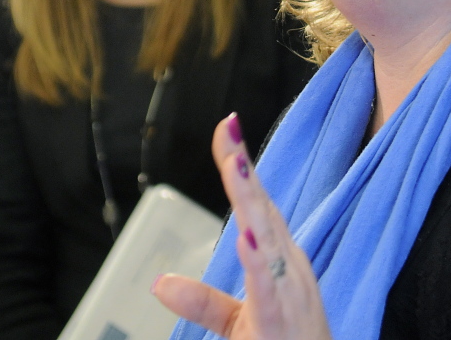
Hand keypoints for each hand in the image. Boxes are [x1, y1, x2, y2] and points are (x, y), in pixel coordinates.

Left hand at [153, 114, 331, 339]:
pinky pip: (270, 287)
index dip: (243, 167)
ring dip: (251, 201)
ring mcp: (289, 291)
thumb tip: (161, 284)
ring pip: (267, 238)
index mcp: (280, 262)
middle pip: (262, 209)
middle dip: (245, 168)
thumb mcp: (239, 322)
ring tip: (235, 166)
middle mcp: (288, 268)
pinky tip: (247, 240)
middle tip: (228, 129)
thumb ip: (202, 301)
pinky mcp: (281, 319)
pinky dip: (259, 262)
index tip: (227, 130)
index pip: (259, 205)